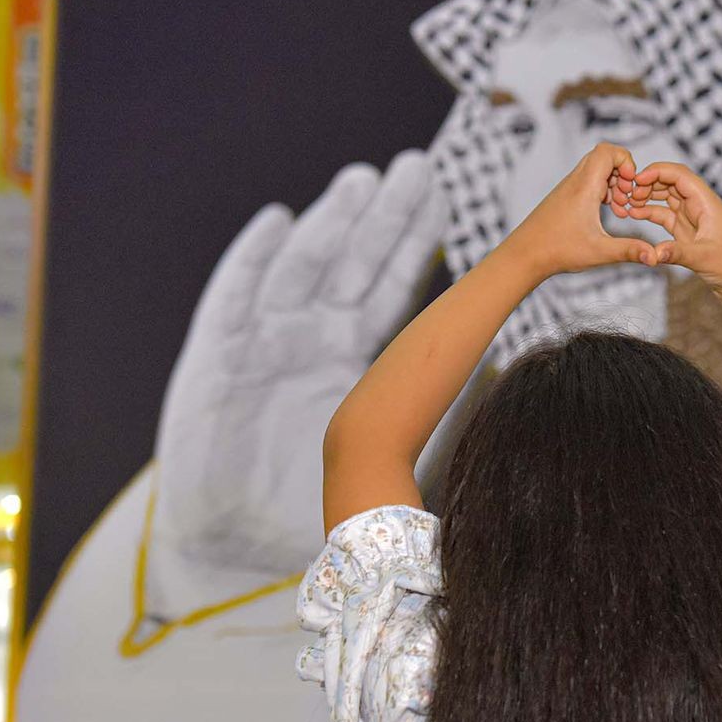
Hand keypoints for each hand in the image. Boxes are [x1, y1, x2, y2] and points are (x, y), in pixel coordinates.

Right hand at [147, 149, 448, 616]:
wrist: (230, 552)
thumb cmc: (308, 512)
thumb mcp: (389, 463)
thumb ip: (440, 426)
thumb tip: (506, 384)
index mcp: (355, 364)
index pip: (390, 290)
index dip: (411, 243)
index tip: (441, 197)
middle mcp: (311, 344)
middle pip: (352, 266)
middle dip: (383, 218)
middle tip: (416, 169)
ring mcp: (263, 348)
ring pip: (301, 272)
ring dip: (331, 226)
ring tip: (362, 182)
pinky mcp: (214, 368)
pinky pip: (232, 305)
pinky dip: (250, 262)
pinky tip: (276, 223)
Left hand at [501, 142, 658, 278]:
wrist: (523, 255)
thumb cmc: (556, 251)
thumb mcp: (599, 252)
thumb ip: (630, 251)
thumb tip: (655, 257)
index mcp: (585, 186)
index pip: (607, 150)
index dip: (626, 161)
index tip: (632, 185)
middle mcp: (575, 181)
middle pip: (604, 156)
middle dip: (623, 173)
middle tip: (628, 197)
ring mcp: (569, 188)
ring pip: (597, 169)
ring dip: (613, 183)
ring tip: (620, 208)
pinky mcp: (565, 196)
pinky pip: (589, 181)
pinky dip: (602, 191)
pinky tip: (608, 213)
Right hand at [618, 160, 721, 303]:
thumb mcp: (704, 257)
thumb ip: (677, 253)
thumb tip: (653, 254)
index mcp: (707, 203)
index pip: (680, 175)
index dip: (658, 171)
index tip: (637, 179)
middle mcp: (699, 206)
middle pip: (671, 183)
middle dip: (648, 184)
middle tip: (628, 194)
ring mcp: (693, 219)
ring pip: (666, 198)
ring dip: (647, 198)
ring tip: (627, 203)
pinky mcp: (688, 233)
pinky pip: (666, 216)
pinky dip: (650, 214)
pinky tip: (634, 215)